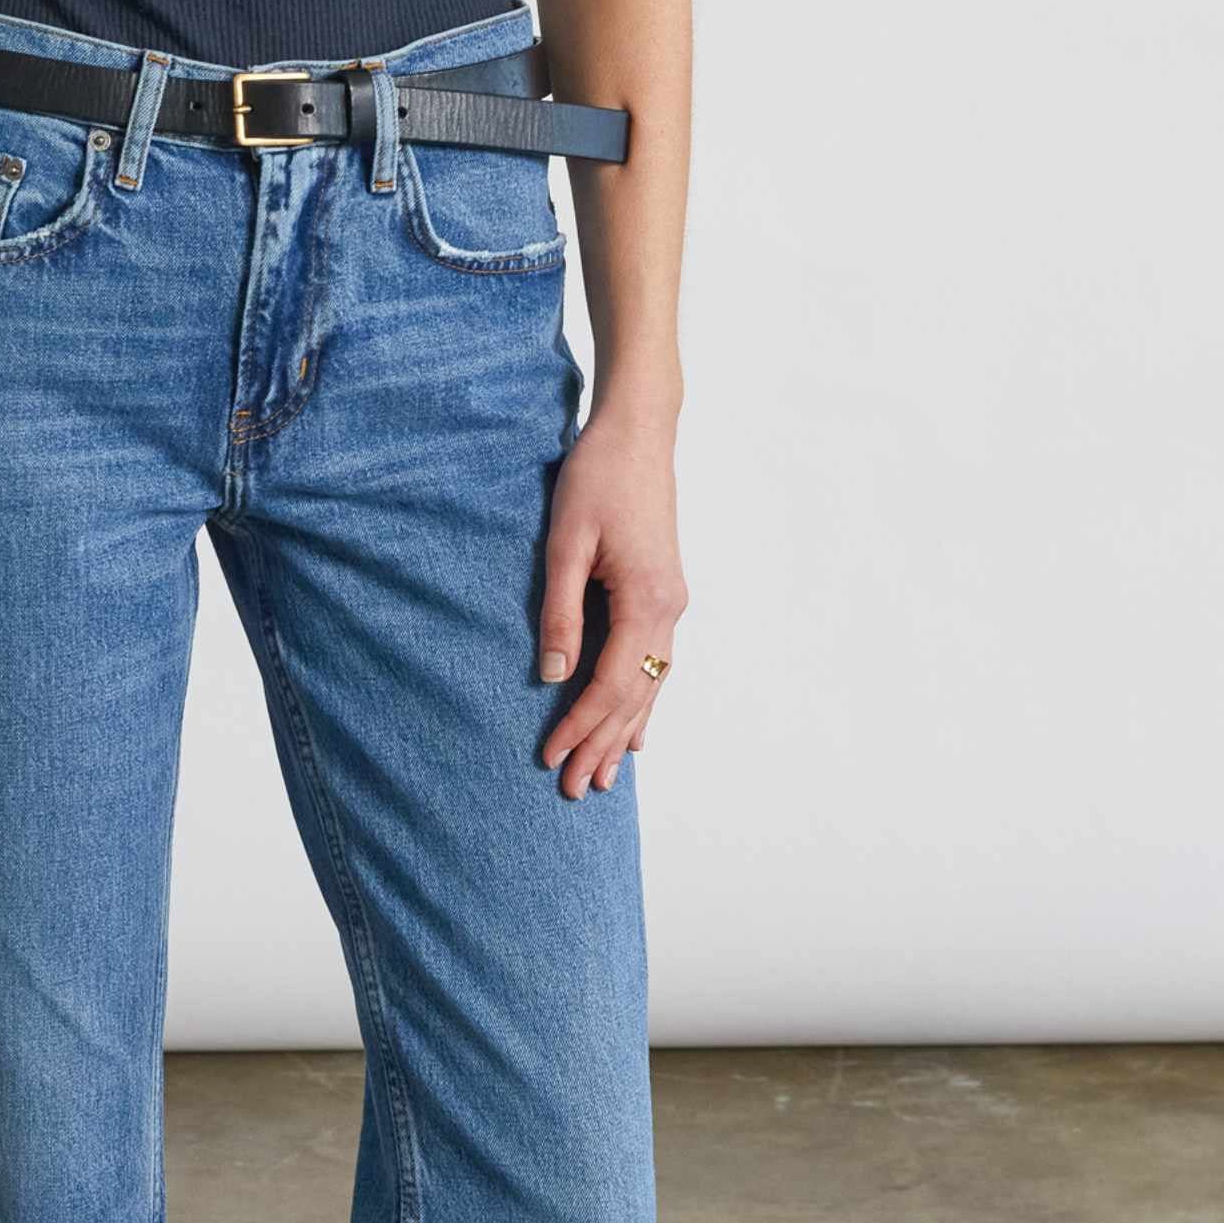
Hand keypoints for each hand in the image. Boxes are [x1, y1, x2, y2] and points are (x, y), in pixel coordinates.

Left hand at [536, 402, 686, 796]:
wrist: (638, 432)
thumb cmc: (596, 477)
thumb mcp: (566, 544)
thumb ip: (561, 613)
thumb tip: (552, 676)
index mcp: (647, 601)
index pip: (612, 684)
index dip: (581, 726)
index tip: (552, 759)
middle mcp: (669, 609)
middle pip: (636, 694)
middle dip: (605, 743)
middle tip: (578, 790)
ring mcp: (672, 601)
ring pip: (651, 683)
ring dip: (627, 729)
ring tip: (608, 775)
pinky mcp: (665, 590)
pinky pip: (656, 661)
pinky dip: (643, 697)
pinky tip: (637, 724)